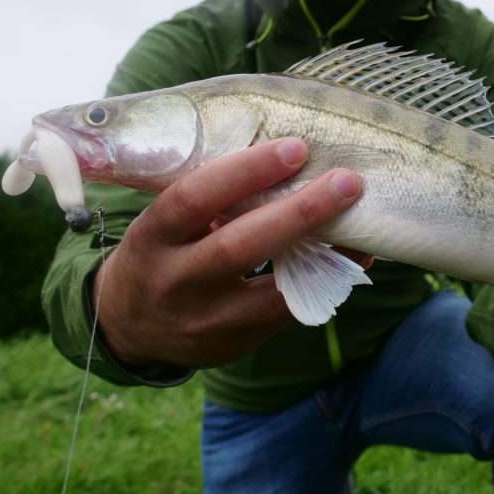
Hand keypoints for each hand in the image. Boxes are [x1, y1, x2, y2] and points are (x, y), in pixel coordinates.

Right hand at [92, 137, 364, 368]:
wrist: (131, 326)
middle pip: (237, 247)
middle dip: (298, 213)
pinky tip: (353, 257)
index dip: (244, 172)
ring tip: (363, 222)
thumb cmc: (161, 251)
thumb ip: (209, 199)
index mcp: (152, 238)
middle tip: (346, 182)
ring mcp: (205, 321)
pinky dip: (324, 282)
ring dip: (324, 255)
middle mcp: (174, 282)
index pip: (193, 199)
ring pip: (272, 292)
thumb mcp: (164, 223)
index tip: (295, 148)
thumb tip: (287, 157)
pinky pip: (286, 311)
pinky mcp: (234, 345)